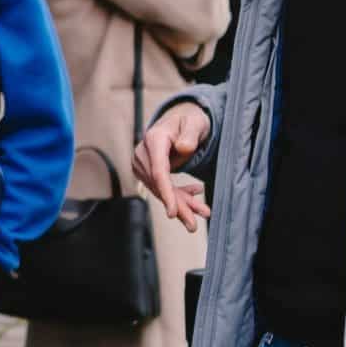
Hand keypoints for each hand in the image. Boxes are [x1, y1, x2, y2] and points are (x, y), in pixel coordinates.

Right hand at [132, 105, 212, 231]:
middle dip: (177, 205)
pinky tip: (195, 193)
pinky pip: (162, 188)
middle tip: (193, 225)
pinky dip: (178, 195)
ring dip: (181, 203)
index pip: (158, 171)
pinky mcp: (147, 171)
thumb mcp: (196, 123)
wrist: (181, 121)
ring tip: (202, 212)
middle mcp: (143, 153)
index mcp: (154, 139)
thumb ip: (190, 134)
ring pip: (161, 190)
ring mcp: (143, 163)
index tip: (171, 213)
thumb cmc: (190, 121)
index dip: (166, 193)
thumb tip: (183, 149)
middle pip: (159, 186)